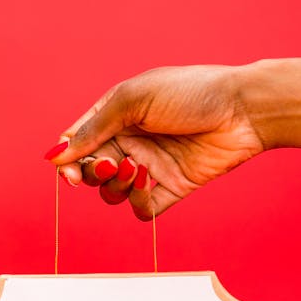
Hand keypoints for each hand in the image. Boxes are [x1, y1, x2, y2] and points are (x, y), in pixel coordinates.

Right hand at [47, 65, 265, 219]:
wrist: (243, 110)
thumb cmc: (191, 92)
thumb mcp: (132, 99)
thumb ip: (92, 128)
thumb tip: (56, 155)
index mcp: (116, 115)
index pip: (78, 142)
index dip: (69, 160)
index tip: (71, 172)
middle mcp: (131, 141)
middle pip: (93, 170)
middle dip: (95, 173)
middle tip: (113, 164)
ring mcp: (151, 165)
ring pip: (115, 193)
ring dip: (118, 188)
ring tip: (137, 171)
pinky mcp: (172, 187)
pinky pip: (144, 209)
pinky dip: (140, 203)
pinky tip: (151, 184)